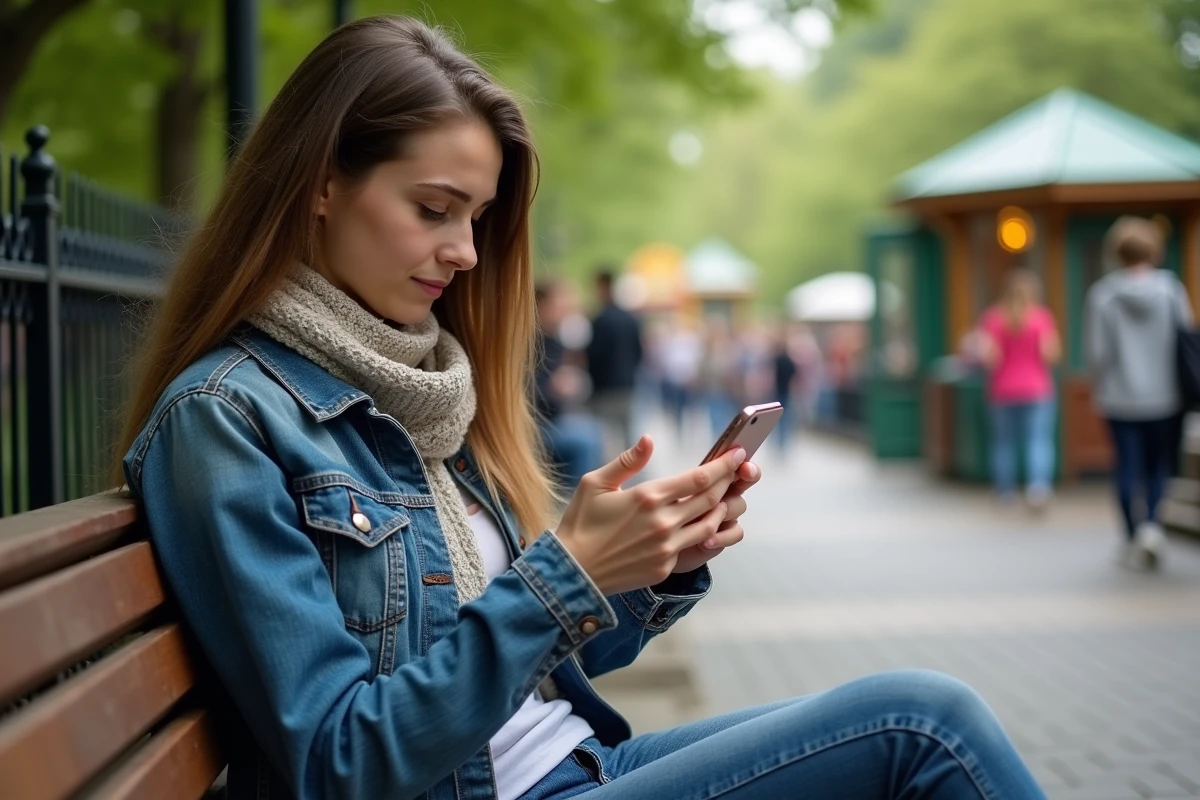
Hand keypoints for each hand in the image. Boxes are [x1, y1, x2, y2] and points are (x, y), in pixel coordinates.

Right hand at [554, 436, 745, 595]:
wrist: (573, 571)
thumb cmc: (581, 522)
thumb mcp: (595, 483)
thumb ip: (627, 460)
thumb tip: (649, 440)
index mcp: (647, 496)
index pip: (699, 478)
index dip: (723, 465)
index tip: (738, 453)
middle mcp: (663, 522)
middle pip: (711, 498)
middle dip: (729, 481)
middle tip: (738, 469)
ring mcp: (666, 547)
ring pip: (709, 524)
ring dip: (721, 508)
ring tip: (724, 496)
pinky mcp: (665, 567)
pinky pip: (693, 546)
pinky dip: (702, 532)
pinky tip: (702, 523)